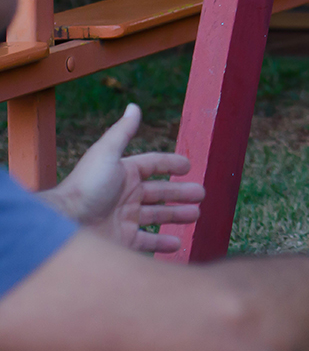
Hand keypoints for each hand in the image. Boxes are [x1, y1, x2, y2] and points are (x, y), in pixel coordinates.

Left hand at [44, 104, 204, 252]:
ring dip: (178, 215)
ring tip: (196, 215)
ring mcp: (124, 218)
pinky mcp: (122, 240)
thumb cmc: (86, 186)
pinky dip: (162, 243)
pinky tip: (177, 242)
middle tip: (201, 194)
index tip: (188, 166)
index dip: (170, 164)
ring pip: (158, 216)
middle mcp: (125, 195)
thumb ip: (123, 131)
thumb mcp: (107, 153)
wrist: (66, 223)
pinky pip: (147, 241)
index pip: (153, 165)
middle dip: (181, 193)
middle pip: (160, 192)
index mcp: (124, 173)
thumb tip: (134, 106)